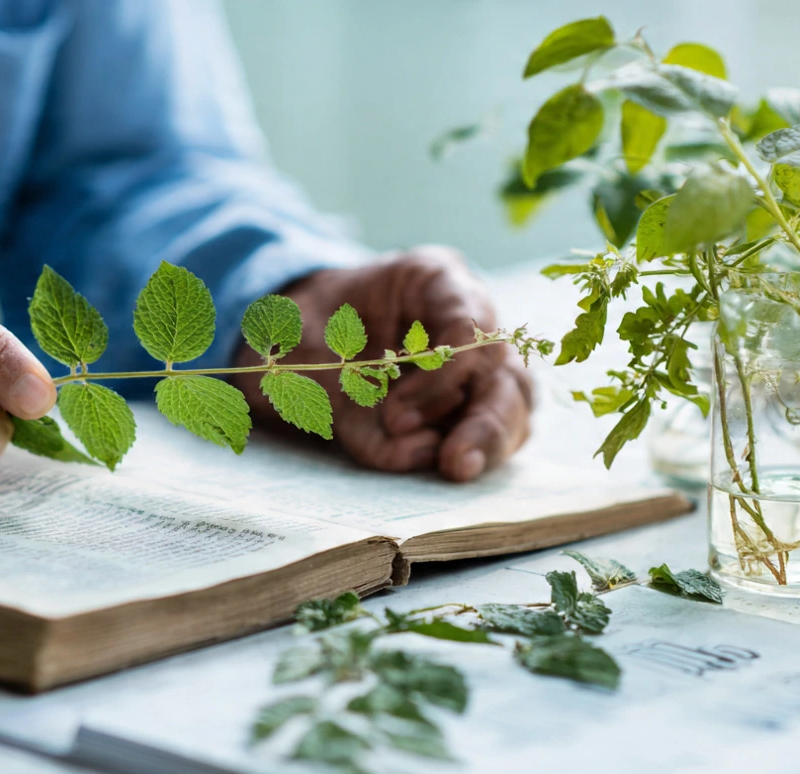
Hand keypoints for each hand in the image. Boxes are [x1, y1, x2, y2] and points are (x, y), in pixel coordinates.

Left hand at [232, 246, 531, 481]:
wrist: (285, 338)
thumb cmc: (297, 328)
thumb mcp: (301, 347)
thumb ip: (349, 398)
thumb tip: (416, 451)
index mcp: (433, 279)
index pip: (470, 323)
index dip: (444, 375)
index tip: (394, 414)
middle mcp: (467, 318)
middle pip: (505, 369)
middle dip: (486, 420)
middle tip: (454, 463)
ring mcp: (475, 364)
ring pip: (514, 404)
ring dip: (490, 441)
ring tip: (454, 467)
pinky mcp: (468, 406)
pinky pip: (493, 432)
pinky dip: (475, 453)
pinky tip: (436, 465)